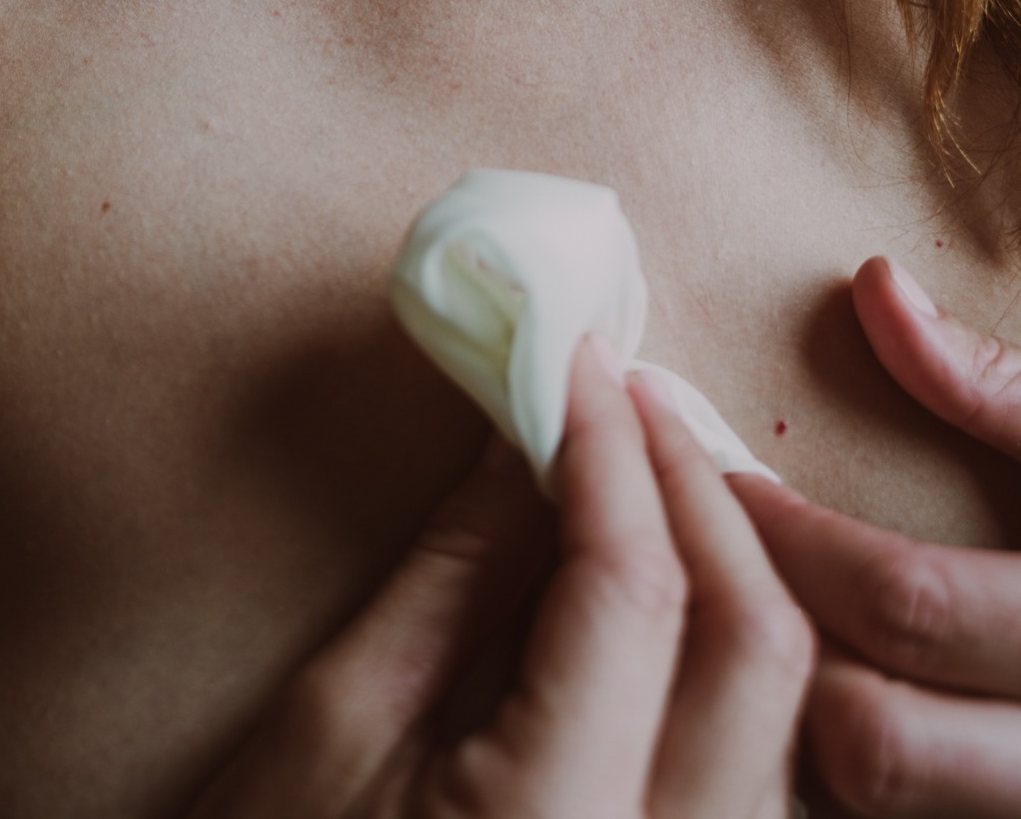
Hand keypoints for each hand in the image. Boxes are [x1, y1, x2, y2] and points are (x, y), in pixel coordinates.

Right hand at [191, 336, 813, 818]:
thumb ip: (456, 571)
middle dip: (698, 490)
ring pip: (785, 707)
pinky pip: (761, 763)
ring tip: (649, 471)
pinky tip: (670, 584)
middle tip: (625, 395)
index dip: (610, 451)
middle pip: (755, 643)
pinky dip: (729, 651)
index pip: (633, 592)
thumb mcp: (339, 720)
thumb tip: (529, 432)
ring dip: (733, 566)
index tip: (577, 359)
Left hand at [734, 255, 1020, 816]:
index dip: (784, 532)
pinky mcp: (1007, 815)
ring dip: (799, 719)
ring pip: (886, 804)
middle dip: (770, 640)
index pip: (904, 601)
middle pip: (876, 741)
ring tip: (738, 615)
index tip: (702, 465)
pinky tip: (806, 691)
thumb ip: (998, 385)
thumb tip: (874, 289)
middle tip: (695, 550)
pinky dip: (852, 773)